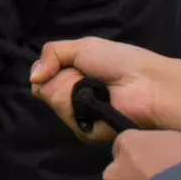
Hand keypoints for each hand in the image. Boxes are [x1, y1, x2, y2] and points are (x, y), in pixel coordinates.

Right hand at [29, 37, 180, 147]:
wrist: (148, 84)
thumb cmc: (121, 62)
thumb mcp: (83, 46)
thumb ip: (51, 54)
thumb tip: (32, 78)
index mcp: (74, 78)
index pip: (43, 77)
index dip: (50, 68)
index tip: (69, 62)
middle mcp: (73, 98)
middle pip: (43, 89)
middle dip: (62, 76)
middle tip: (86, 74)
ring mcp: (79, 116)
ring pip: (53, 101)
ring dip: (71, 87)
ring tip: (96, 87)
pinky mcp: (87, 132)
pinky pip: (67, 116)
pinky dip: (80, 103)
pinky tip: (98, 102)